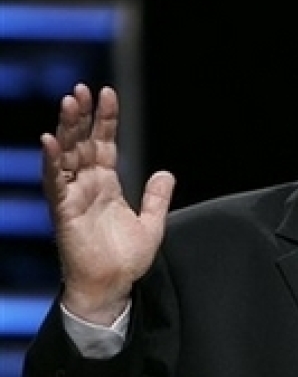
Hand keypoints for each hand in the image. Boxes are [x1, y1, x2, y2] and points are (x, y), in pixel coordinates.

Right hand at [41, 83, 175, 324]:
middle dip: (82, 116)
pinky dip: (52, 161)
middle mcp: (87, 186)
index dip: (105, 120)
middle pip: (81, 143)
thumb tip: (167, 173)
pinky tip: (51, 140)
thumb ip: (157, 198)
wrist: (113, 287)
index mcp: (106, 185)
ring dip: (66, 129)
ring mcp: (74, 197)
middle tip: (82, 89)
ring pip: (66, 156)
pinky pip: (55, 183)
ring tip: (69, 102)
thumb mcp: (152, 223)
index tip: (108, 94)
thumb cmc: (126, 259)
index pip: (103, 144)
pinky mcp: (65, 212)